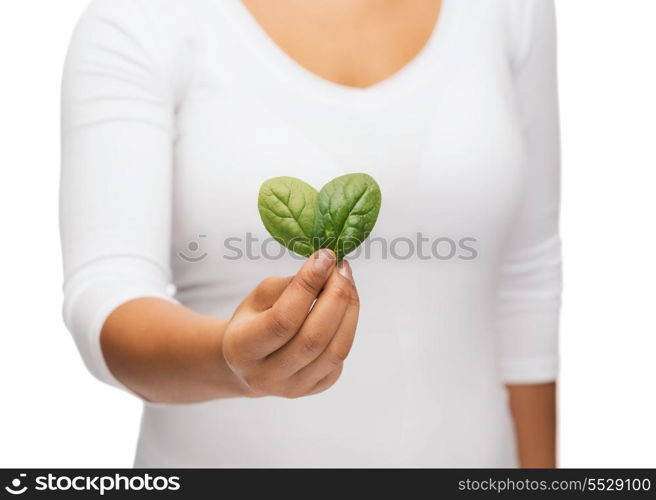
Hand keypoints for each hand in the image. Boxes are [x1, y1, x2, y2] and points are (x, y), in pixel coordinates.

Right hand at [222, 249, 358, 398]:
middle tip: (341, 268)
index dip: (309, 285)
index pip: (284, 319)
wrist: (247, 362)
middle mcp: (266, 376)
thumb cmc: (253, 320)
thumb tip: (328, 268)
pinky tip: (341, 310)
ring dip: (349, 310)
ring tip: (347, 283)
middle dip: (336, 296)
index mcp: (242, 349)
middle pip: (315, 337)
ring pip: (336, 350)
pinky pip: (340, 358)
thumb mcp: (259, 298)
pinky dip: (346, 328)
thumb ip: (291, 285)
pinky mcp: (314, 389)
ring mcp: (293, 388)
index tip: (325, 257)